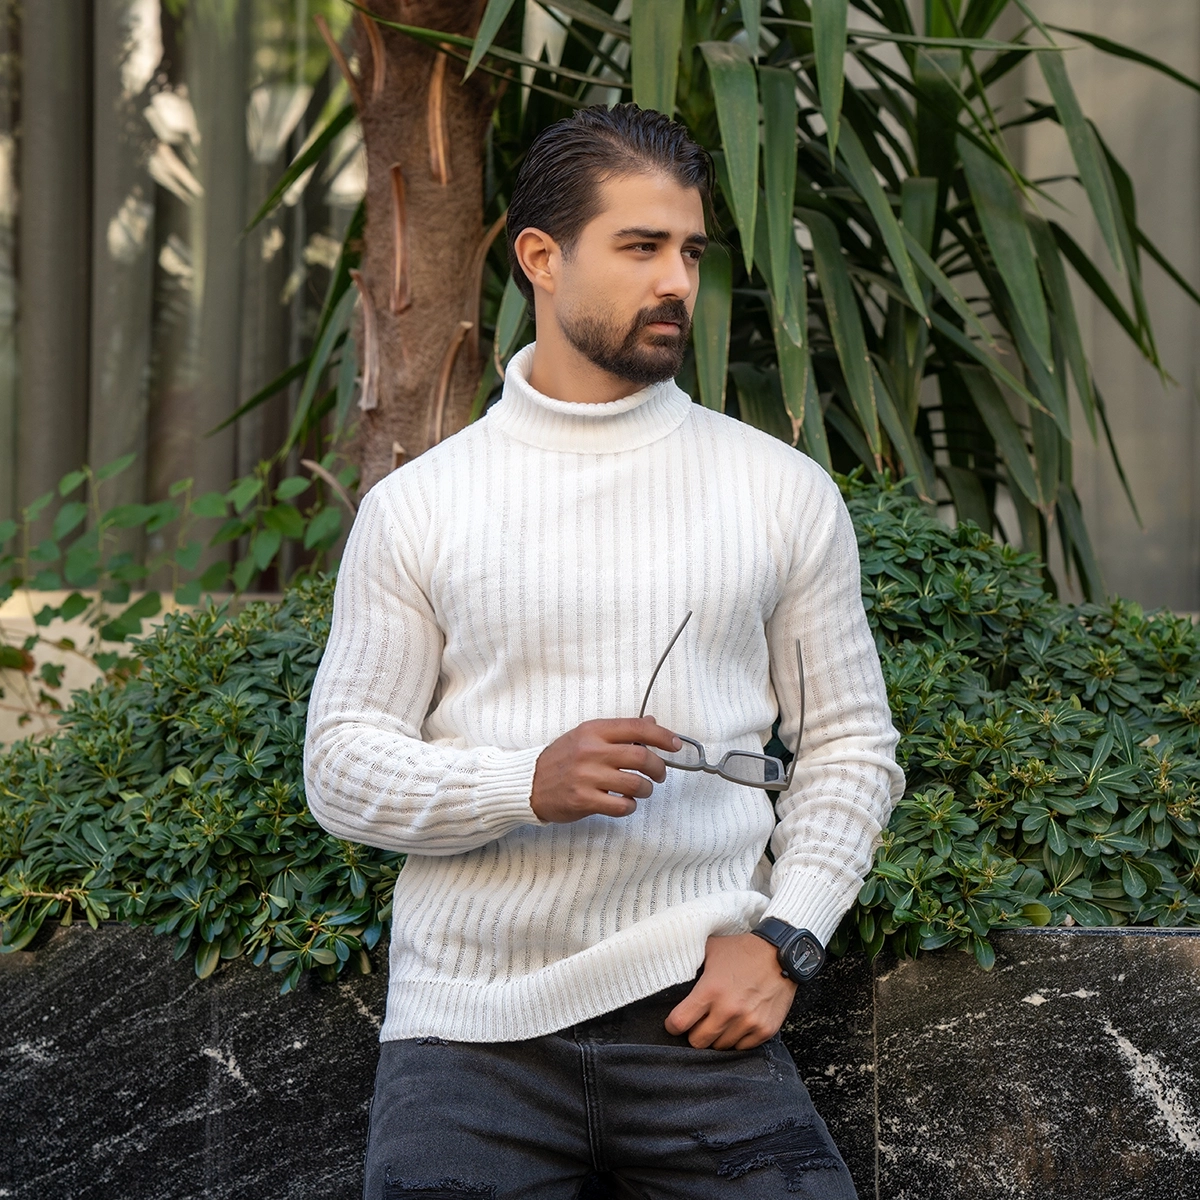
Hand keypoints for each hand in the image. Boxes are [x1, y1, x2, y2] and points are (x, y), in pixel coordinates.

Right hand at [530, 716, 681, 822]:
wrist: (529, 783)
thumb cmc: (561, 759)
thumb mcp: (586, 736)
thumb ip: (618, 731)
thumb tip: (651, 723)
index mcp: (593, 730)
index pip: (637, 728)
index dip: (662, 736)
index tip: (675, 745)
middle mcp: (590, 750)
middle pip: (642, 757)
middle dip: (659, 768)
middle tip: (659, 774)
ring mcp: (586, 776)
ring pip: (635, 784)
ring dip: (646, 789)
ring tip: (642, 790)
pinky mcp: (583, 800)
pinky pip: (621, 806)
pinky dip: (630, 806)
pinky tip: (625, 803)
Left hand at [664, 933, 796, 1049]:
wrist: (781, 954)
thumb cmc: (742, 951)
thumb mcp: (711, 949)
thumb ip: (690, 964)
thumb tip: (670, 972)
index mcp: (710, 990)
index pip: (679, 1023)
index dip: (672, 1024)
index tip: (674, 1022)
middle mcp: (729, 1009)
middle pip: (697, 1042)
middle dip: (694, 1034)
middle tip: (698, 1023)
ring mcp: (748, 1022)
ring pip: (720, 1047)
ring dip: (716, 1037)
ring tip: (719, 1021)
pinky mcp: (765, 1030)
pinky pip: (742, 1048)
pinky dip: (736, 1039)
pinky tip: (736, 1024)